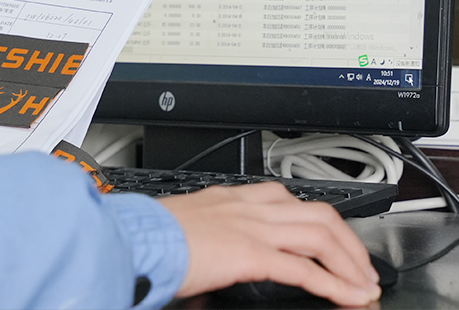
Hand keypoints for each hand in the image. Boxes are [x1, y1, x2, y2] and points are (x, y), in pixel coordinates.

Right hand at [159, 182, 380, 306]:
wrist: (133, 239)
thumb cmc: (147, 237)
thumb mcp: (184, 226)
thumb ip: (209, 234)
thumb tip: (216, 255)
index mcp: (228, 197)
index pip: (287, 199)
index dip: (318, 220)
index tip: (330, 240)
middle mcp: (246, 206)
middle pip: (317, 212)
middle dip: (347, 240)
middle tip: (359, 265)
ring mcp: (251, 227)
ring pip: (320, 235)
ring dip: (349, 263)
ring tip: (362, 285)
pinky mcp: (250, 253)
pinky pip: (305, 269)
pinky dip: (334, 285)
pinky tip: (348, 298)